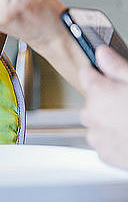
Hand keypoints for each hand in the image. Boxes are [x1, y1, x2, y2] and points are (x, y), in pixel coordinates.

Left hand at [80, 46, 127, 169]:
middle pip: (91, 99)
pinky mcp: (106, 154)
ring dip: (108, 119)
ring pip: (96, 121)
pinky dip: (113, 137)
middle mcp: (92, 115)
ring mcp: (98, 137)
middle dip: (105, 98)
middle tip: (127, 101)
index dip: (97, 72)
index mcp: (99, 93)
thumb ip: (118, 67)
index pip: (85, 73)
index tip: (106, 74)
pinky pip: (104, 141)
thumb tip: (102, 54)